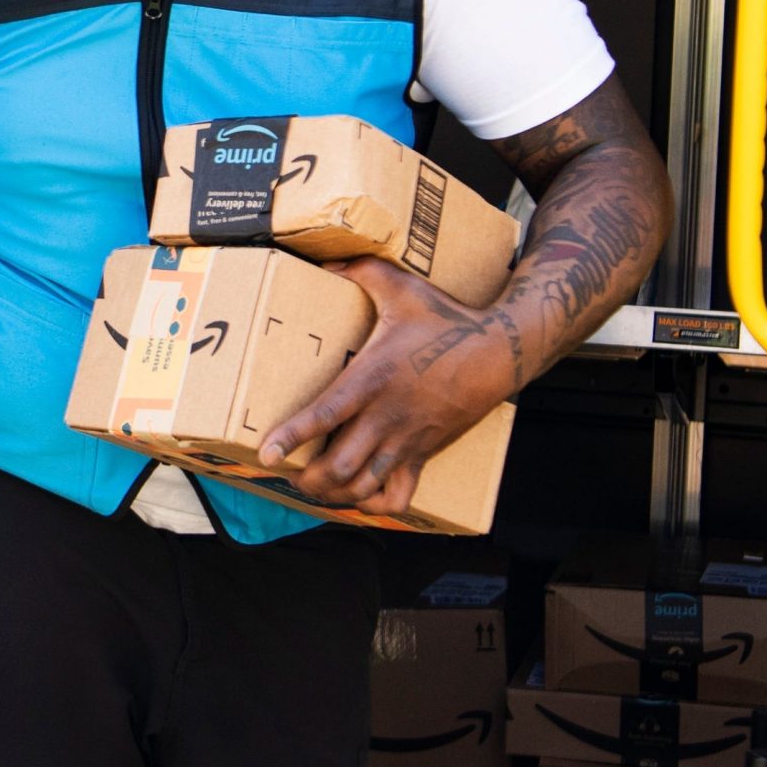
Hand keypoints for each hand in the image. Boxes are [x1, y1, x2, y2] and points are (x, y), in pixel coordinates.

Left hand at [259, 258, 518, 516]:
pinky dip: (377, 505)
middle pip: (339, 465)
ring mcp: (406, 440)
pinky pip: (400, 495)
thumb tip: (327, 261)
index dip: (293, 437)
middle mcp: (386, 417)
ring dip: (335, 494)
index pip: (325, 415)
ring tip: (315, 489)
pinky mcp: (424, 453)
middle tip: (288, 474)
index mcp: (372, 378)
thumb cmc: (448, 320)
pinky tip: (360, 500)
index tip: (267, 454)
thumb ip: (361, 271)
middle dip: (308, 477)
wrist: (500, 352)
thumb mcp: (402, 287)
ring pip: (364, 485)